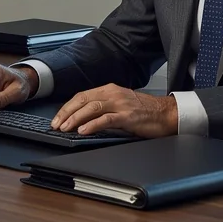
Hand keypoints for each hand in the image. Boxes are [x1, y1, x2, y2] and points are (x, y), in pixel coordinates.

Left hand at [52, 84, 177, 137]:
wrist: (166, 113)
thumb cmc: (144, 111)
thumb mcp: (120, 104)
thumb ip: (103, 108)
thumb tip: (83, 119)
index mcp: (109, 90)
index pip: (82, 96)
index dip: (67, 107)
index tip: (57, 118)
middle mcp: (113, 94)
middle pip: (83, 100)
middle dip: (66, 112)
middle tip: (56, 124)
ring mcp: (120, 104)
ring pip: (91, 108)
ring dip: (75, 118)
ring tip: (65, 128)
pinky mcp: (128, 116)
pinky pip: (106, 119)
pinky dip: (92, 125)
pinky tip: (83, 130)